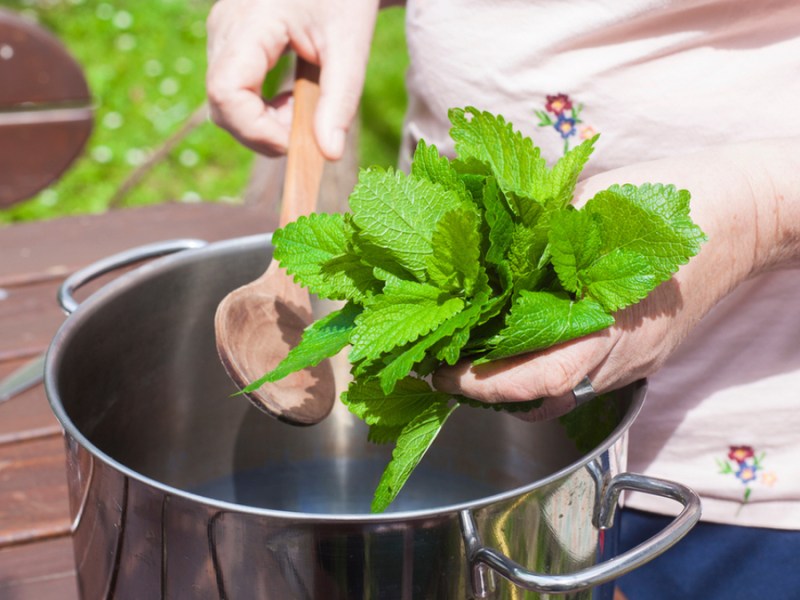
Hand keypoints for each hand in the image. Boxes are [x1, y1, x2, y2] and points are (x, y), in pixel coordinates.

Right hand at [206, 0, 379, 158]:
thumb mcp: (350, 46)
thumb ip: (340, 101)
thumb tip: (329, 154)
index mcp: (250, 23)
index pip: (226, 92)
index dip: (256, 129)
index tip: (296, 141)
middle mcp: (224, 28)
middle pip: (222, 105)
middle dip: (263, 131)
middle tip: (307, 127)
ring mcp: (222, 34)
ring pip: (225, 103)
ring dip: (263, 122)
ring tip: (303, 105)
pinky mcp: (230, 43)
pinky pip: (233, 91)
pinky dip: (261, 109)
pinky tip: (291, 98)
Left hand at [433, 139, 799, 419]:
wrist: (752, 214)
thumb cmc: (681, 201)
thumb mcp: (603, 202)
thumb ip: (543, 228)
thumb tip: (480, 233)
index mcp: (613, 321)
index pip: (538, 376)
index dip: (483, 383)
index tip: (439, 371)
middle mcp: (623, 355)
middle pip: (544, 400)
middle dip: (485, 394)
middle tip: (442, 367)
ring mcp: (635, 359)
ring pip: (561, 395)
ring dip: (511, 388)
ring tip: (470, 358)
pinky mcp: (639, 353)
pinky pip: (582, 377)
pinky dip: (539, 371)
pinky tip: (516, 343)